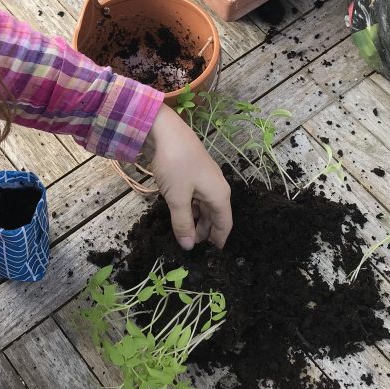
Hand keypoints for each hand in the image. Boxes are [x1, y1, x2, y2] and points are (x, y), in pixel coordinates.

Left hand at [143, 104, 232, 249]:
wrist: (165, 131)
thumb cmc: (175, 165)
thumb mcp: (178, 198)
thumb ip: (183, 224)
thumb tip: (188, 247)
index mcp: (219, 195)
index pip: (225, 225)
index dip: (218, 241)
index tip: (211, 257)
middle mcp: (216, 187)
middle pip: (215, 217)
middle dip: (204, 232)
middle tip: (188, 246)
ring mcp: (204, 179)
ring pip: (204, 207)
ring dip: (195, 220)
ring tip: (182, 233)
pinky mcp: (192, 173)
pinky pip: (195, 197)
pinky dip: (189, 207)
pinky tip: (178, 213)